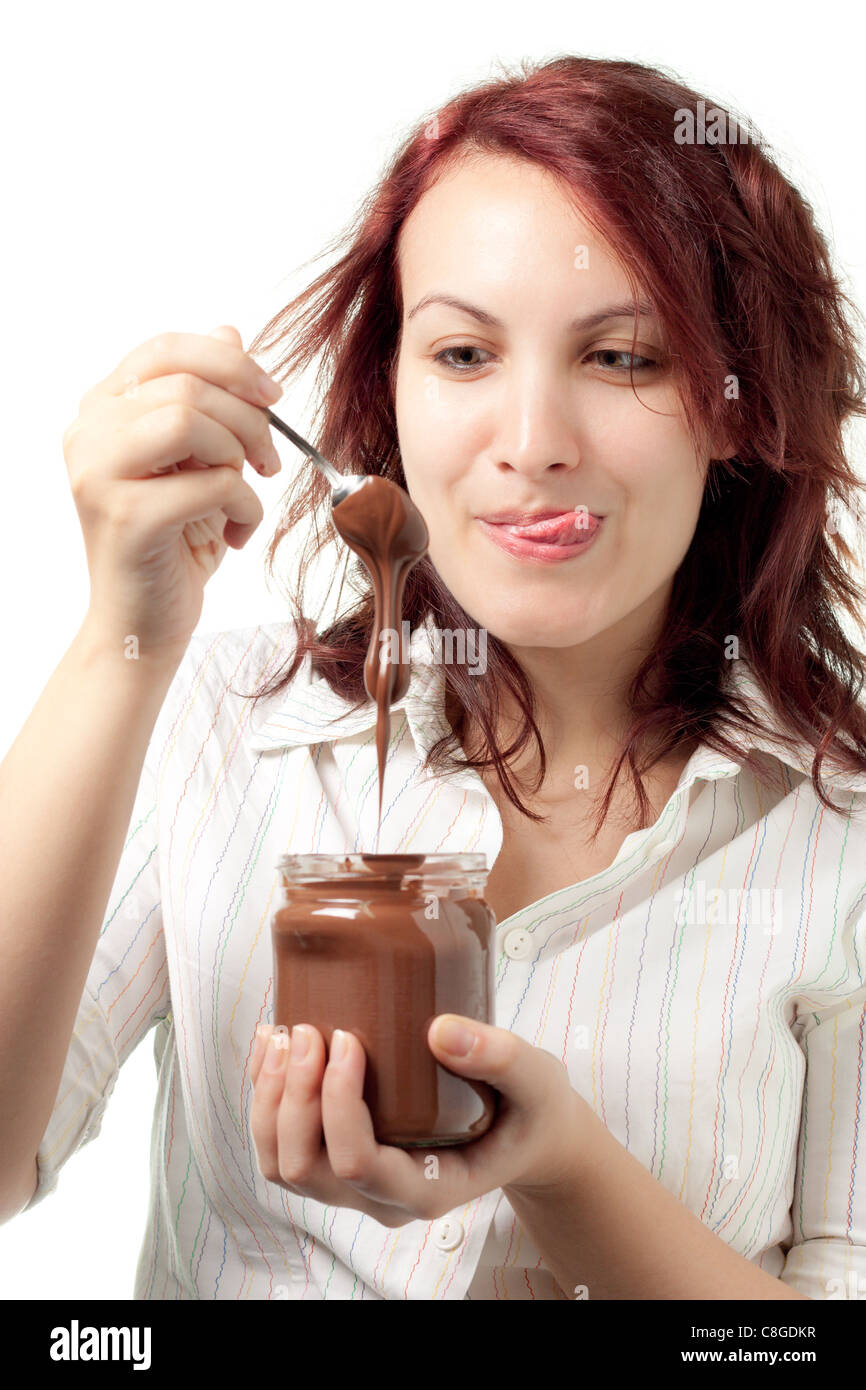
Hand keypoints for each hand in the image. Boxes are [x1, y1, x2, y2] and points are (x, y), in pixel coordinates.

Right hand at [63, 324, 281, 657]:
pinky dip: (245, 506)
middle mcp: (87, 433)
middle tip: (269, 461)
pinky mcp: (125, 517)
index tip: (271, 395)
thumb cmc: (172, 544)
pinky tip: (239, 533)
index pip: (165, 349)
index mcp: (101, 410)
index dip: (229, 362)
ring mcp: (98, 474)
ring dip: (241, 455)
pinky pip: (211, 483)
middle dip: (249, 418)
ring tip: (245, 491)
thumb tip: (228, 331)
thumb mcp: (195, 462)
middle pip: (188, 383)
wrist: (142, 625)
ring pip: (192, 419)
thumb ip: (204, 398)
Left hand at [249, 1016, 586, 1226]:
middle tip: (310, 1029)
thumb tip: (440, 1030)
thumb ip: (500, 1057)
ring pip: (281, 1164)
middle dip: (294, 1097)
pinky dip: (264, 1095)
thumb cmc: (529, 1108)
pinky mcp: (340, 1157)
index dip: (337, 1105)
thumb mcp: (536, 1081)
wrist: (526, 1128)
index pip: (358, 1165)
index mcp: (429, 1189)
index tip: (347, 1040)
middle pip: (306, 1168)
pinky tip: (272, 1043)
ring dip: (269, 1100)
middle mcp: (383, 1198)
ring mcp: (356, 1183)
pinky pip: (281, 1143)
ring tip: (284, 1033)